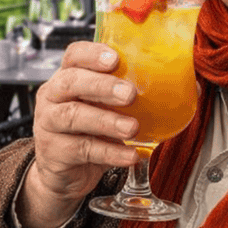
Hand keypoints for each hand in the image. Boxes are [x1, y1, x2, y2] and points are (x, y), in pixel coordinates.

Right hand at [16, 41, 138, 227]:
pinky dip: (110, 152)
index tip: (115, 59)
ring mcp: (48, 124)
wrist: (65, 173)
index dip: (92, 54)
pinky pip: (82, 149)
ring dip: (107, 121)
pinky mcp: (54, 152)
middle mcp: (52, 96)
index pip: (74, 55)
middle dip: (102, 86)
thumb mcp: (104, 109)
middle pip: (71, 82)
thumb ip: (125, 96)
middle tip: (130, 94)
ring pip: (73, 116)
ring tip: (132, 128)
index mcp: (66, 78)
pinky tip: (130, 155)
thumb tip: (179, 87)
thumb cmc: (89, 133)